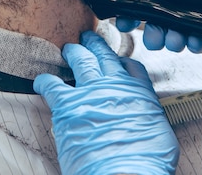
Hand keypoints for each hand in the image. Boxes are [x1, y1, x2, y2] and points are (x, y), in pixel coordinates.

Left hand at [33, 31, 178, 174]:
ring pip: (80, 60)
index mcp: (138, 91)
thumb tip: (141, 117)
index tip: (115, 61)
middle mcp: (114, 85)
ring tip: (68, 49)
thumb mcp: (159, 131)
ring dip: (73, 52)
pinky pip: (52, 85)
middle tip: (88, 38)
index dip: (120, 62)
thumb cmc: (145, 163)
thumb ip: (147, 114)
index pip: (129, 65)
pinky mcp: (67, 105)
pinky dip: (45, 81)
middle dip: (94, 45)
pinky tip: (41, 80)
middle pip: (103, 55)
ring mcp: (89, 92)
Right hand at [115, 0, 201, 52]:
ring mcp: (199, 16)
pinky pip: (200, 43)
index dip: (130, 11)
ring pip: (176, 35)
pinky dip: (194, 45)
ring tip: (175, 40)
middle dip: (151, 33)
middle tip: (153, 35)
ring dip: (171, 41)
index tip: (122, 21)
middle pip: (156, 22)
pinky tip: (194, 42)